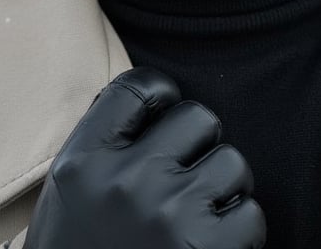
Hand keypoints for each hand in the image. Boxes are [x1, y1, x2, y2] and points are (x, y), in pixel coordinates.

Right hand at [24, 67, 264, 248]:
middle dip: (200, 143)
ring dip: (224, 188)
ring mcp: (170, 218)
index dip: (162, 95)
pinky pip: (250, 215)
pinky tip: (210, 247)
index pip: (141, 87)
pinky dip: (238, 232)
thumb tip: (153, 97)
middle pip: (199, 117)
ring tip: (198, 216)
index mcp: (85, 160)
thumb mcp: (69, 191)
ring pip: (233, 163)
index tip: (164, 116)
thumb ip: (105, 140)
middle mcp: (127, 181)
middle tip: (185, 174)